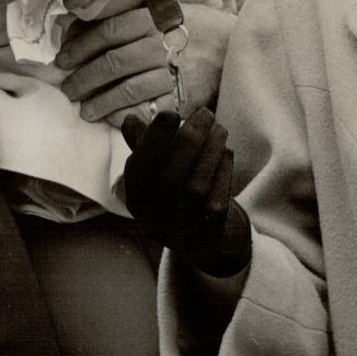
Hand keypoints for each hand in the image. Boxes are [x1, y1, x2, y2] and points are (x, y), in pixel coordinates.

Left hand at [57, 3, 233, 125]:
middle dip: (84, 77)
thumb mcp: (171, 7)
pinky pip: (150, 109)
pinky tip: (113, 120)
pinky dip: (128, 116)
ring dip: (101, 101)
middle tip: (67, 88)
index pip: (109, 31)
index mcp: (156, 19)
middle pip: (113, 62)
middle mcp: (163, 44)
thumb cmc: (201, 26)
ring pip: (128, 88)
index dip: (81, 46)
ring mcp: (176, 72)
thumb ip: (134, 12)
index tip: (63, 59)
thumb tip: (84, 20)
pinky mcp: (187, 96)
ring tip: (84, 110)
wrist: (241, 46)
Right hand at [121, 108, 250, 277]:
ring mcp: (181, 231)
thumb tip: (129, 119)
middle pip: (168, 180)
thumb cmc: (179, 194)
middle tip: (205, 114)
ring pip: (195, 189)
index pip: (137, 171)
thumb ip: (146, 147)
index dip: (152, 141)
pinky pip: (217, 201)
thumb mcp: (158, 173)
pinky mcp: (209, 236)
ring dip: (210, 152)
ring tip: (219, 128)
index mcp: (136, 200)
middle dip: (187, 141)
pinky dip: (223, 172)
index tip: (170, 113)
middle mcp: (154, 220)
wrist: (206, 241)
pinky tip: (226, 152)